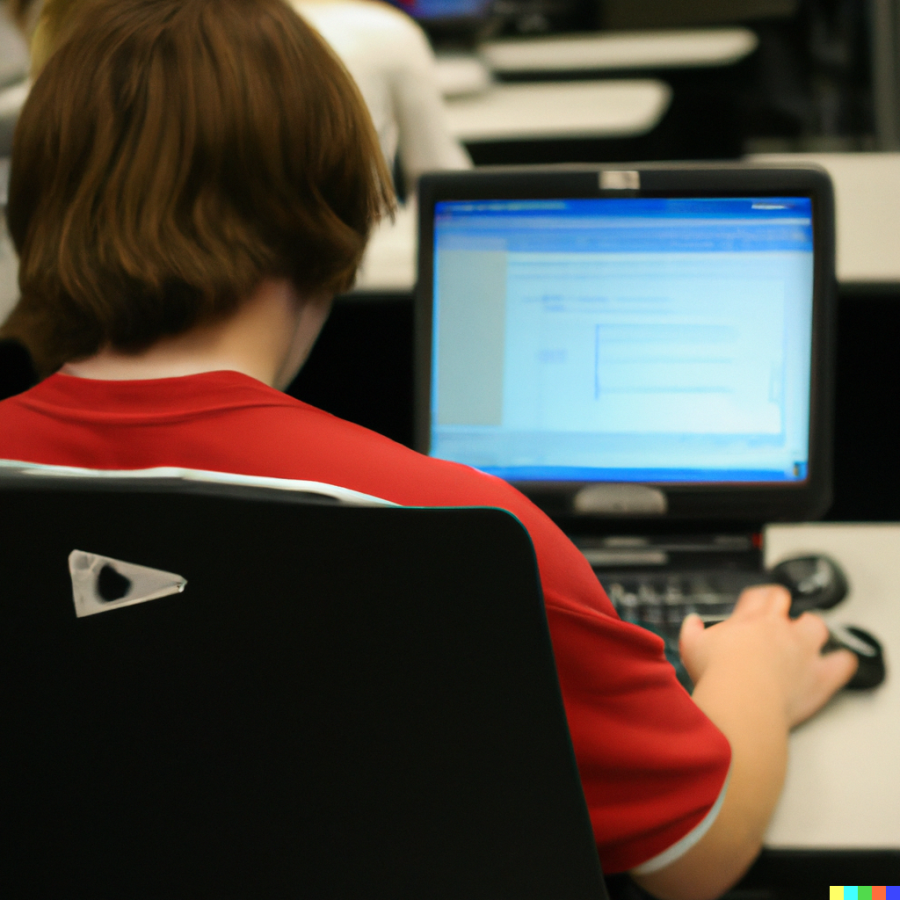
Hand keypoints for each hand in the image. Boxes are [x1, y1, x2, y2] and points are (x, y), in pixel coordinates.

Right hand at [679, 585, 857, 728]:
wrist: (741, 701)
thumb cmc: (716, 674)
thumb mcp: (692, 646)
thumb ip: (691, 630)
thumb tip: (692, 622)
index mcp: (749, 619)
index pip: (759, 595)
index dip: (758, 598)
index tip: (755, 604)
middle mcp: (778, 628)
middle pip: (785, 601)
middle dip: (782, 606)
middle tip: (778, 618)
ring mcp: (802, 650)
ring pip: (815, 625)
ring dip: (811, 629)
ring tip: (805, 639)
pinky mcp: (819, 676)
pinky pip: (841, 662)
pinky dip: (841, 662)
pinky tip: (838, 663)